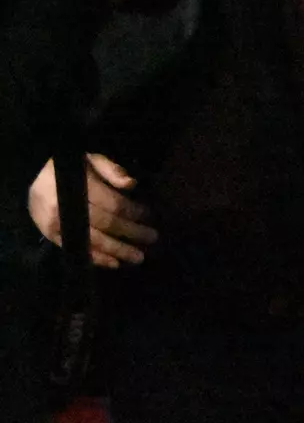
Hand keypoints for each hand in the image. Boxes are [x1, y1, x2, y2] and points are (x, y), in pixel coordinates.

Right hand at [28, 154, 157, 268]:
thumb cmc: (66, 166)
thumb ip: (111, 170)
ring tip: (138, 257)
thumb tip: (132, 185)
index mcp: (78, 188)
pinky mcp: (50, 236)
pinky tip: (114, 263)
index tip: (149, 215)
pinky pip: (76, 249)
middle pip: (107, 224)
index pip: (113, 204)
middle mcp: (67, 209)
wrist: (30, 176)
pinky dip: (96, 258)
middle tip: (152, 237)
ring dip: (118, 251)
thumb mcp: (89, 159)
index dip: (133, 211)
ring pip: (93, 242)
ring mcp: (57, 225)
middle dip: (132, 232)